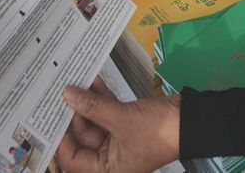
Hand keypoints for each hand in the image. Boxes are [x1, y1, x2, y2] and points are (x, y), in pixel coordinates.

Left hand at [56, 78, 180, 172]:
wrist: (193, 120)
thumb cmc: (159, 131)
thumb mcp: (122, 119)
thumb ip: (93, 107)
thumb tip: (68, 95)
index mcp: (107, 170)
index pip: (72, 158)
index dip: (61, 137)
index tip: (51, 115)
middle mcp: (111, 159)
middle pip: (82, 137)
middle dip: (75, 113)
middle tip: (63, 91)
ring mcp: (119, 140)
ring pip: (95, 120)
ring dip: (88, 101)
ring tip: (77, 80)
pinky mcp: (128, 124)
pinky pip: (109, 112)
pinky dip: (102, 98)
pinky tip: (95, 81)